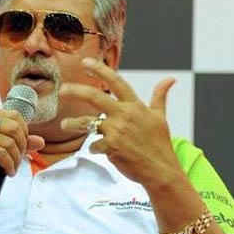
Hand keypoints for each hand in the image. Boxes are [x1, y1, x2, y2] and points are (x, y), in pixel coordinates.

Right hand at [0, 110, 44, 200]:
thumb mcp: (5, 149)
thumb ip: (21, 143)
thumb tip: (40, 141)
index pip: (16, 116)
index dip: (24, 132)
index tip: (20, 147)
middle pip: (15, 128)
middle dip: (21, 147)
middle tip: (17, 160)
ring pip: (10, 142)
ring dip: (15, 159)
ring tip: (11, 168)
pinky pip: (1, 153)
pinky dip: (9, 165)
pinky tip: (6, 171)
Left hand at [59, 57, 179, 187]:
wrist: (161, 171)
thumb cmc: (160, 144)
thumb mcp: (160, 117)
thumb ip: (160, 96)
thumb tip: (170, 79)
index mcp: (135, 106)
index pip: (116, 81)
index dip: (100, 69)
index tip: (85, 62)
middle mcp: (124, 115)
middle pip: (94, 97)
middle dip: (76, 91)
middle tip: (62, 90)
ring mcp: (117, 131)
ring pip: (87, 123)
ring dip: (73, 124)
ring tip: (64, 125)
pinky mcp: (111, 147)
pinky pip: (94, 145)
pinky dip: (95, 148)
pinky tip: (99, 151)